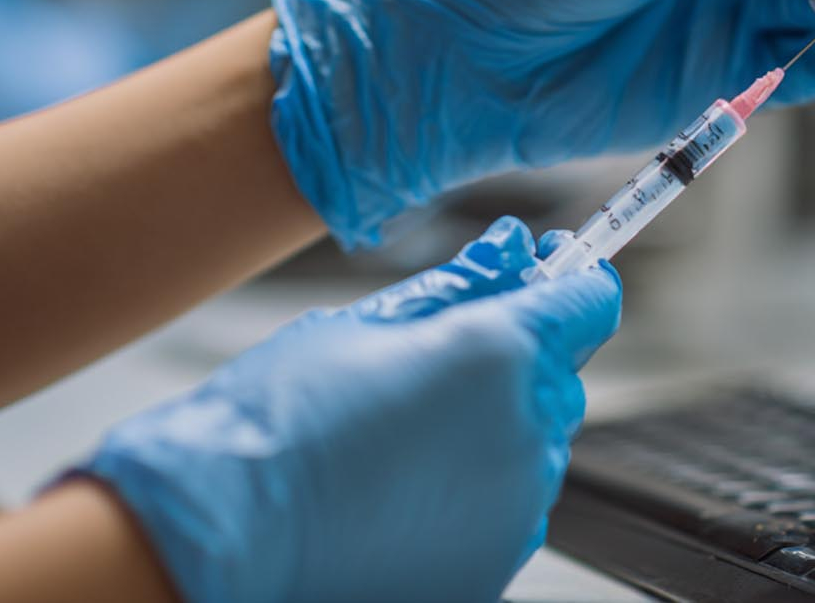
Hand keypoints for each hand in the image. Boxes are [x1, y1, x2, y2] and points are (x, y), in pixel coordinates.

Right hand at [81, 218, 619, 602]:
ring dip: (494, 431)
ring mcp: (518, 506)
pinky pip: (509, 508)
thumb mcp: (363, 327)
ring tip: (400, 438)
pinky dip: (476, 492)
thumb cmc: (276, 422)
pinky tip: (404, 487)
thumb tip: (514, 252)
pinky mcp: (496, 563)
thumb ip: (456, 287)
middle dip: (517, 360)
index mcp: (501, 354)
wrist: (225, 532)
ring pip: (535, 447)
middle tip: (435, 364)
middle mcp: (528, 431)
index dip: (574, 281)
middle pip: (560, 376)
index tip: (556, 274)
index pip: (590, 301)